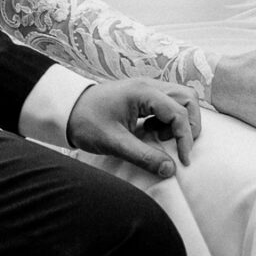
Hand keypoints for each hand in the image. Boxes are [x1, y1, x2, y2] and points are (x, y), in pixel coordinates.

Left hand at [66, 79, 200, 178]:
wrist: (65, 109)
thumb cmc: (86, 122)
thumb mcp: (114, 142)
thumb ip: (143, 156)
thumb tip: (171, 169)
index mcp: (142, 92)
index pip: (179, 113)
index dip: (185, 138)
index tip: (182, 161)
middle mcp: (148, 85)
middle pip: (188, 98)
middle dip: (190, 124)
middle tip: (177, 146)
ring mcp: (145, 88)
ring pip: (180, 98)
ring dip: (180, 120)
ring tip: (162, 138)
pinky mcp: (142, 95)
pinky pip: (168, 102)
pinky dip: (169, 118)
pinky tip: (153, 131)